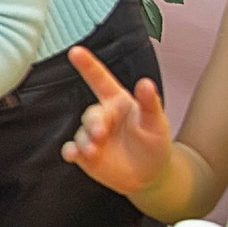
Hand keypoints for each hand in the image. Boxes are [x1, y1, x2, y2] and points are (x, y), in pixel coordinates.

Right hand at [61, 45, 173, 196]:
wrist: (150, 175)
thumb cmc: (154, 143)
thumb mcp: (156, 122)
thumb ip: (150, 103)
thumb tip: (146, 83)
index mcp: (118, 102)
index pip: (100, 80)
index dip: (88, 65)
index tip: (75, 51)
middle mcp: (103, 116)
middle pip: (91, 113)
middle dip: (94, 123)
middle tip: (100, 133)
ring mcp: (92, 135)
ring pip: (81, 133)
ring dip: (85, 141)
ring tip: (94, 151)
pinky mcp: (85, 154)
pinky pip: (72, 149)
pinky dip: (70, 151)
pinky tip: (73, 154)